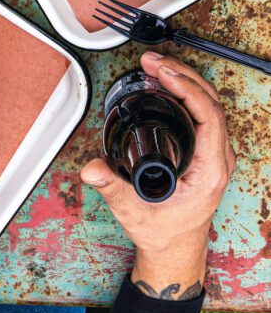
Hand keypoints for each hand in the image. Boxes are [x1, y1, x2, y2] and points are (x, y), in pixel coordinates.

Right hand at [81, 52, 234, 298]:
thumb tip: (92, 168)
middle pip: (210, 102)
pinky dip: (186, 91)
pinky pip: (205, 111)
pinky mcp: (208, 151)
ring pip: (210, 103)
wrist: (174, 250)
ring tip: (156, 66)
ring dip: (184, 80)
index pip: (208, 116)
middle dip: (181, 75)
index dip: (186, 88)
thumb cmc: (164, 234)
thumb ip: (111, 187)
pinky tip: (166, 83)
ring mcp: (216, 154)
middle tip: (152, 62)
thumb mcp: (133, 211)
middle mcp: (218, 160)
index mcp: (209, 171)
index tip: (163, 74)